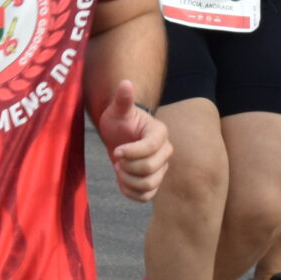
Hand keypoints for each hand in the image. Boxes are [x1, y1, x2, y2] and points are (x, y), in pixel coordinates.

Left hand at [95, 79, 169, 201]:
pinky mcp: (154, 181)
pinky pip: (147, 196)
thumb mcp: (117, 110)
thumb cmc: (119, 121)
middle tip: (116, 159)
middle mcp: (165, 151)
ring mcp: (161, 168)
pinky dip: (131, 193)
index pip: (151, 147)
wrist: (119, 136)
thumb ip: (123, 99)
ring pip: (150, 184)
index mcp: (159, 133)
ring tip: (118, 170)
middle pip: (151, 168)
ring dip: (129, 181)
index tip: (116, 151)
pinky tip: (121, 182)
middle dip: (128, 167)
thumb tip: (125, 83)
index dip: (132, 152)